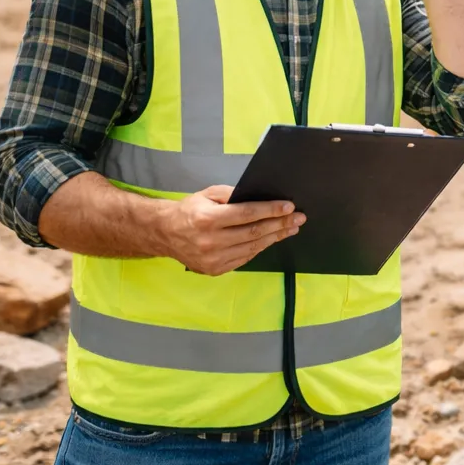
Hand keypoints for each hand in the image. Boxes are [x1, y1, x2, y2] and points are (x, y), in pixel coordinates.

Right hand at [157, 186, 303, 275]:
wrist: (165, 234)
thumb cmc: (189, 210)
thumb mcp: (208, 194)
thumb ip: (233, 195)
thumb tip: (261, 198)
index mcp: (208, 219)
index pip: (247, 214)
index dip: (270, 211)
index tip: (289, 207)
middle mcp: (211, 241)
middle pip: (254, 233)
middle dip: (279, 224)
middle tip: (298, 218)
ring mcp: (213, 259)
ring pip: (252, 248)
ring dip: (275, 237)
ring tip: (290, 229)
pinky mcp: (215, 269)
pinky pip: (245, 258)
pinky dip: (260, 248)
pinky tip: (271, 239)